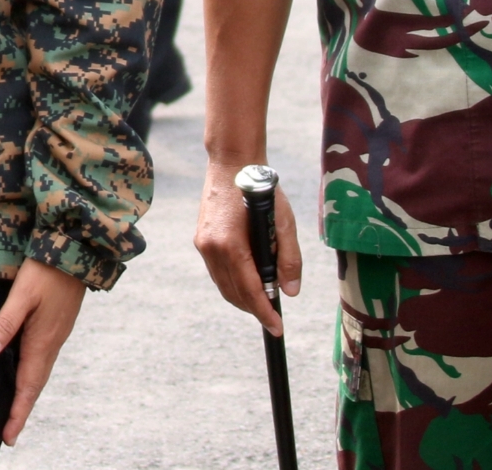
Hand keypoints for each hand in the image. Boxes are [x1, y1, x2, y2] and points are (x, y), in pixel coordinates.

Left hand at [0, 258, 84, 444]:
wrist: (76, 249)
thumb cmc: (45, 270)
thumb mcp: (21, 294)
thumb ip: (5, 323)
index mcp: (43, 340)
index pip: (28, 386)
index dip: (17, 412)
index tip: (8, 437)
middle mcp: (53, 342)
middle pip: (36, 384)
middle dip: (22, 409)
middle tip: (9, 433)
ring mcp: (58, 334)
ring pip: (41, 372)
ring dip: (28, 393)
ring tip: (15, 409)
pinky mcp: (58, 325)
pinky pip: (44, 358)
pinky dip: (33, 374)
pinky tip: (25, 372)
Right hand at [193, 161, 301, 337]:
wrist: (232, 163)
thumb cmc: (261, 190)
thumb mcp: (284, 222)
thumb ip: (289, 258)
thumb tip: (290, 291)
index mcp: (230, 244)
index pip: (248, 290)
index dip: (264, 312)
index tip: (276, 327)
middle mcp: (211, 248)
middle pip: (232, 293)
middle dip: (253, 309)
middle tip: (273, 317)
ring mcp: (203, 243)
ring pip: (222, 285)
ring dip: (242, 298)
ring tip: (262, 302)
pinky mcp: (201, 239)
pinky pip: (217, 272)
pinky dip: (232, 283)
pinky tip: (247, 282)